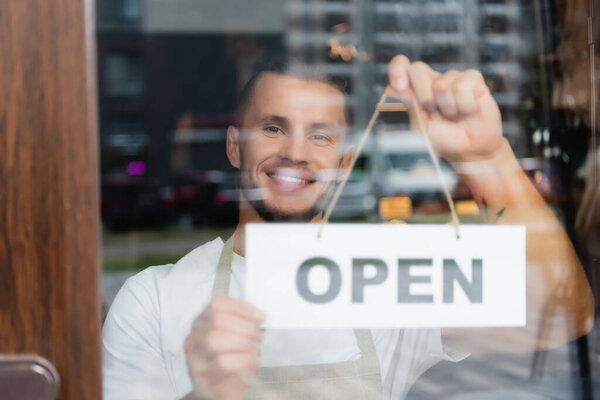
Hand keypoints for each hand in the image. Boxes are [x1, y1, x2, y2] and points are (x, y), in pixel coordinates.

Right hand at [184, 297, 264, 399]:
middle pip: (217, 320)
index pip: (216, 304)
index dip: (241, 308)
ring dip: (242, 343)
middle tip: (258, 337)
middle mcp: (194, 338)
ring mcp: (195, 358)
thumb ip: (243, 323)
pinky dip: (242, 360)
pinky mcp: (201, 377)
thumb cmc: (231, 362)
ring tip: (254, 350)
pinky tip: (251, 362)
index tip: (260, 317)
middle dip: (245, 327)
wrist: (220, 393)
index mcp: (202, 322)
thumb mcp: (235, 337)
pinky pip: (222, 362)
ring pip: (214, 339)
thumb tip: (259, 316)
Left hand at [388, 55, 502, 161]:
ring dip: (448, 107)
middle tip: (434, 111)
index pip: (401, 66)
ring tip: (454, 115)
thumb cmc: (444, 138)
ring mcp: (452, 77)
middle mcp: (432, 79)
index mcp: (415, 88)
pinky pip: (462, 86)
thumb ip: (410, 104)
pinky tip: (468, 111)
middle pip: (418, 69)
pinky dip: (464, 105)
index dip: (397, 69)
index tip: (399, 87)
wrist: (469, 148)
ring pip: (442, 84)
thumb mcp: (421, 125)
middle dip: (424, 96)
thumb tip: (390, 88)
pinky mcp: (473, 78)